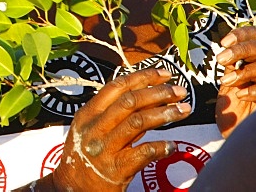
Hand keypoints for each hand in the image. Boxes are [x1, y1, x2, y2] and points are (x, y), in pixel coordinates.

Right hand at [50, 67, 190, 191]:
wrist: (72, 189)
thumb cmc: (83, 157)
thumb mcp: (89, 128)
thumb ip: (112, 113)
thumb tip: (144, 93)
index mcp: (88, 114)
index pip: (117, 87)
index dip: (143, 77)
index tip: (164, 74)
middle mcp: (95, 127)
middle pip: (130, 101)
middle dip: (158, 93)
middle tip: (179, 91)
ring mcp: (105, 148)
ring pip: (138, 122)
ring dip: (164, 114)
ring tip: (182, 110)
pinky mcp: (116, 168)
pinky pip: (143, 153)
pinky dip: (161, 147)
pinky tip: (172, 145)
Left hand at [214, 25, 255, 135]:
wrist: (237, 131)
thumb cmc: (232, 104)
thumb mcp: (227, 78)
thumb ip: (230, 62)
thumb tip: (225, 46)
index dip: (244, 33)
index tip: (223, 41)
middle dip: (242, 50)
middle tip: (221, 59)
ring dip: (246, 71)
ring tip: (226, 81)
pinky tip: (240, 95)